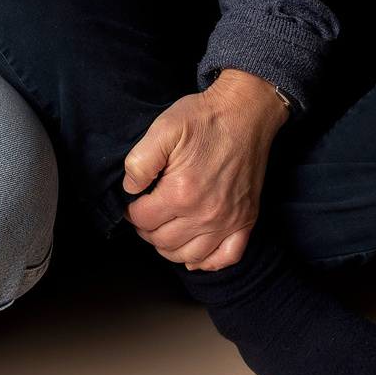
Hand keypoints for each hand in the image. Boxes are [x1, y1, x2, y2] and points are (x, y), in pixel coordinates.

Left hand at [122, 70, 290, 270]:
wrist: (246, 112)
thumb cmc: (205, 118)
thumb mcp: (163, 128)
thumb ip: (139, 161)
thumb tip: (130, 189)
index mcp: (181, 191)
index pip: (142, 220)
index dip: (132, 210)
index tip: (135, 200)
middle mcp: (205, 213)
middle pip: (162, 241)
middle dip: (147, 229)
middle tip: (148, 213)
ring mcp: (228, 220)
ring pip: (189, 255)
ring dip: (170, 247)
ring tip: (165, 228)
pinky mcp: (246, 220)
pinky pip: (226, 257)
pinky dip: (207, 261)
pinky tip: (195, 253)